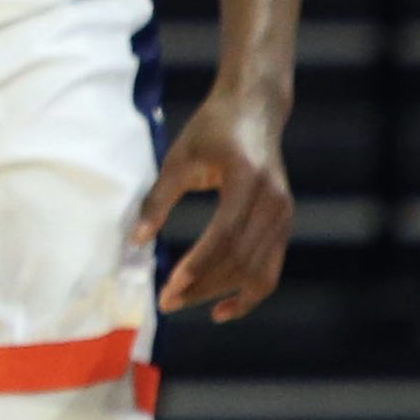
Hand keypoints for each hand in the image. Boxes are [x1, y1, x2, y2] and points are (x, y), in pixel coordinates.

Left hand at [134, 81, 291, 320]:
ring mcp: (283, 216)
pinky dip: (248, 293)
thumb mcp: (180, 156)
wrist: (254, 111)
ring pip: (257, 271)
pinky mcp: (284, 225)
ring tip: (185, 303)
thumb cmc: (212, 129)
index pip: (225, 234)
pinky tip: (222, 308)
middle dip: (203, 285)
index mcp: (247, 179)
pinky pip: (269, 269)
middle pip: (240, 259)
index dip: (199, 264)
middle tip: (167, 302)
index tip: (170, 285)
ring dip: (221, 293)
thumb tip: (136, 240)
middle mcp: (273, 202)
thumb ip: (158, 199)